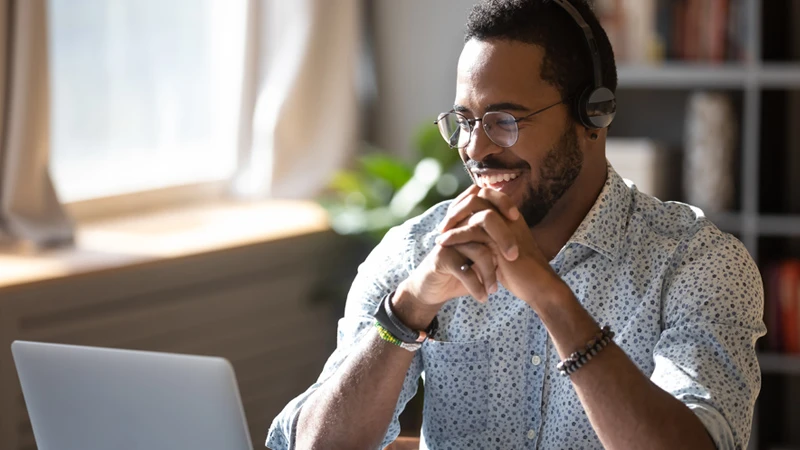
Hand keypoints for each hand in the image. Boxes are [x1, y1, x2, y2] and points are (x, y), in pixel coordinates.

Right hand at [393, 187, 520, 327]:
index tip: (517, 217)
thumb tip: (526, 241)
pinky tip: (483, 297)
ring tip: (495, 290)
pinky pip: (465, 270)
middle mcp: (458, 228)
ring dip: (490, 273)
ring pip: (479, 251)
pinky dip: (477, 286)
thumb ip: (496, 245)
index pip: (486, 199)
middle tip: (513, 258)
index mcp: (468, 222)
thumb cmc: (463, 271)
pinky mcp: (441, 258)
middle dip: (504, 240)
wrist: (434, 289)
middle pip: (484, 221)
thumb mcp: (482, 258)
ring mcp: (449, 242)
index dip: (502, 202)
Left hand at [436, 187, 560, 303]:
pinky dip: (455, 235)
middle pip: (479, 195)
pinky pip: (473, 229)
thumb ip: (488, 237)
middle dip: (457, 207)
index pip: (485, 194)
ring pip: (475, 208)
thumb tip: (468, 231)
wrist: (537, 287)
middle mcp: (509, 215)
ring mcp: (506, 225)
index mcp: (510, 215)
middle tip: (443, 224)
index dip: (465, 202)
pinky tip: (443, 243)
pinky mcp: (501, 240)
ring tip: (440, 233)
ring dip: (453, 218)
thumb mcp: (501, 249)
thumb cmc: (519, 271)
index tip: (451, 217)